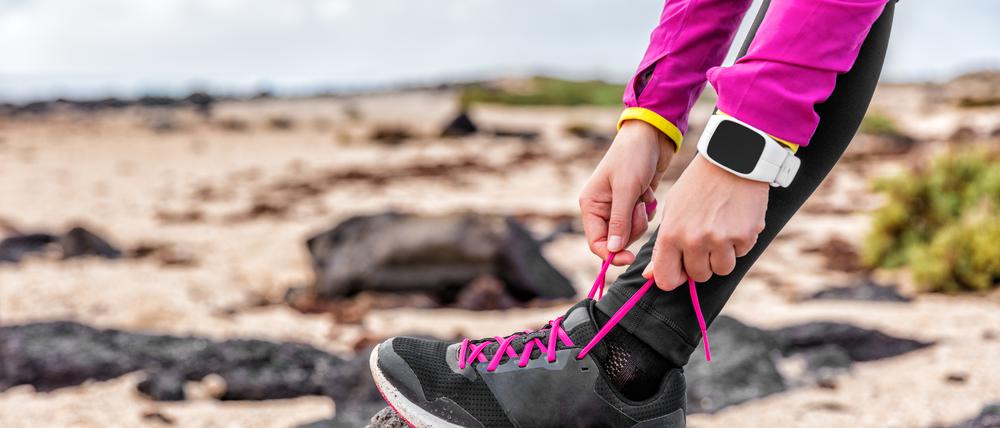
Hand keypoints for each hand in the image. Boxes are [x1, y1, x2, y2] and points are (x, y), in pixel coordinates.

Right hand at [579, 120, 674, 265]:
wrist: (652, 136)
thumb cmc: (634, 157)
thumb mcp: (626, 189)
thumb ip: (619, 222)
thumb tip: (612, 250)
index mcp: (591, 205)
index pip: (596, 242)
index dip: (611, 254)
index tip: (630, 258)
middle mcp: (601, 209)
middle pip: (616, 239)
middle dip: (632, 227)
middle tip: (639, 208)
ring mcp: (618, 206)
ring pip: (631, 231)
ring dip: (641, 218)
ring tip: (643, 195)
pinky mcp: (633, 203)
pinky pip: (641, 220)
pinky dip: (648, 210)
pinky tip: (648, 192)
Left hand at [642, 155, 767, 288]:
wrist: (731, 160)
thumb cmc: (697, 186)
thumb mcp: (672, 210)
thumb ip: (661, 246)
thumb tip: (650, 276)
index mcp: (671, 234)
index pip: (666, 279)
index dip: (674, 278)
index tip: (680, 270)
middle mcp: (695, 240)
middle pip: (698, 276)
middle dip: (701, 263)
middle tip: (704, 239)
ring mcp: (722, 239)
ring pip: (722, 269)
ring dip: (722, 256)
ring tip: (720, 230)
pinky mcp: (746, 235)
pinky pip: (742, 253)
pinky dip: (739, 242)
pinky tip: (735, 220)